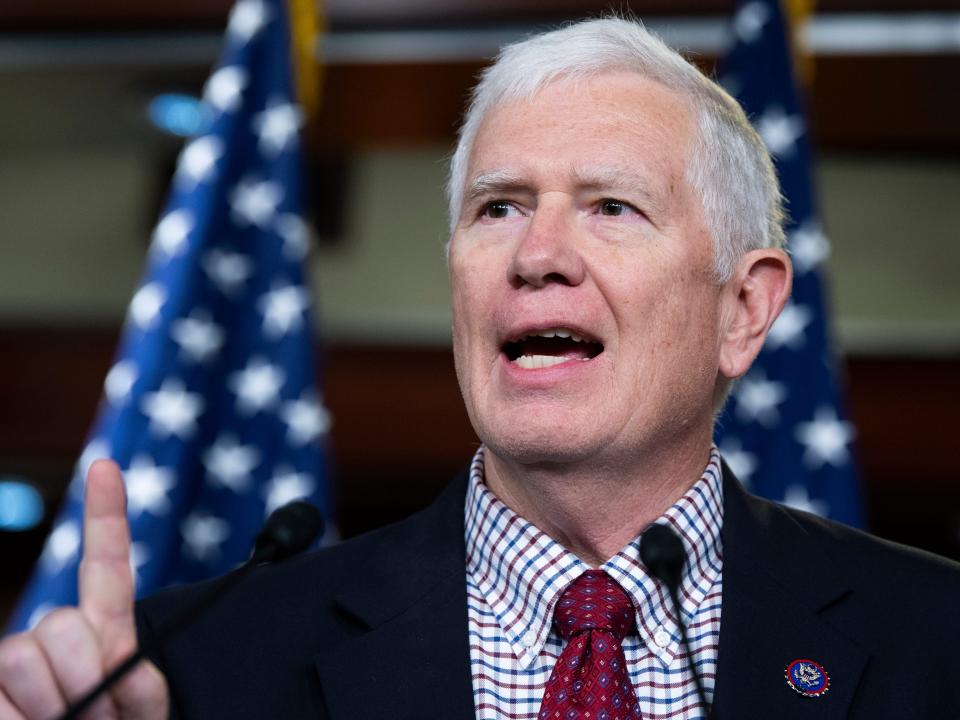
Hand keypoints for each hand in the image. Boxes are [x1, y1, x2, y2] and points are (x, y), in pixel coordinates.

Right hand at [0, 460, 168, 718]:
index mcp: (103, 631)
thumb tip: (126, 668)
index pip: (106, 565)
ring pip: (20, 656)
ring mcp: (12, 661)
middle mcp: (51, 635)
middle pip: (58, 626)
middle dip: (83, 676)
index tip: (107, 466)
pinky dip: (15, 718)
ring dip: (50, 706)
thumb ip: (143, 692)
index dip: (105, 514)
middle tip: (96, 719)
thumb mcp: (142, 716)